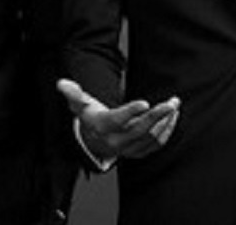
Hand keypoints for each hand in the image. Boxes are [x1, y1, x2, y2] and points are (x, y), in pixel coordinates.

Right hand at [57, 79, 179, 159]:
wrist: (94, 142)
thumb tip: (62, 83)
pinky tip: (172, 117)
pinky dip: (167, 131)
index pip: (117, 120)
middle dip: (157, 115)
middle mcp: (116, 141)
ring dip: (165, 122)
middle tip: (171, 102)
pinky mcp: (139, 152)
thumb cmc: (89, 117)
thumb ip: (73, 93)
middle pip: (140, 129)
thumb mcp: (79, 105)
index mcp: (102, 127)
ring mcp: (129, 149)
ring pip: (151, 137)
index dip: (131, 112)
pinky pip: (157, 144)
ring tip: (174, 105)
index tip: (145, 102)